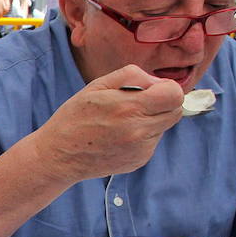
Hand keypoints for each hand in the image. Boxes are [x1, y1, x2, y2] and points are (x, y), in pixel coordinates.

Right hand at [30, 65, 183, 183]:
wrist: (59, 156)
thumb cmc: (75, 116)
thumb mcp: (97, 85)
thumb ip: (132, 75)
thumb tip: (157, 82)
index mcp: (129, 107)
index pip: (174, 94)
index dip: (166, 88)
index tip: (152, 90)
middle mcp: (139, 131)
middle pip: (176, 111)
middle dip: (163, 103)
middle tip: (139, 103)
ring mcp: (141, 149)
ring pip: (164, 126)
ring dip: (151, 119)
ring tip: (122, 121)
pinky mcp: (139, 161)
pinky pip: (152, 141)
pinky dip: (142, 135)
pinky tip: (119, 136)